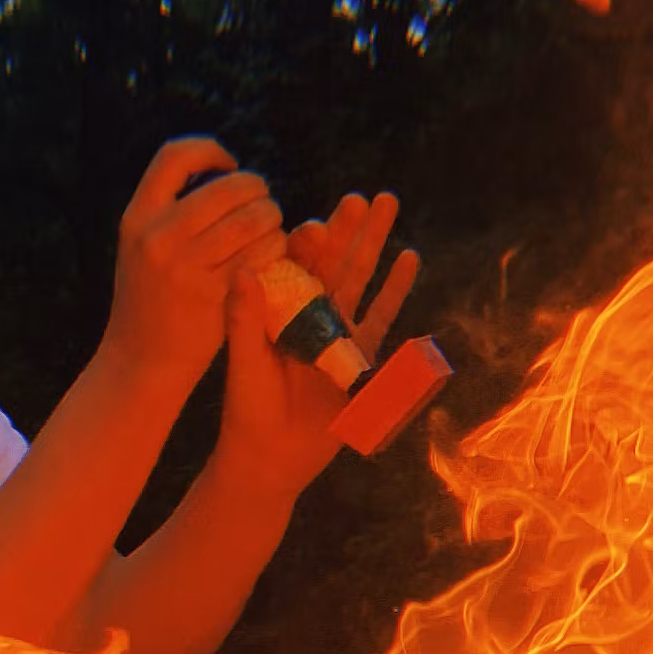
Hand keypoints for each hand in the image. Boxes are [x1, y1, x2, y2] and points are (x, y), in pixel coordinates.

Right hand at [103, 138, 285, 384]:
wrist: (142, 361)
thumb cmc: (151, 299)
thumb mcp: (142, 247)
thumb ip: (169, 212)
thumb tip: (218, 172)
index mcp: (137, 217)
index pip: (174, 156)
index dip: (209, 150)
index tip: (228, 165)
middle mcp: (158, 236)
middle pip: (226, 186)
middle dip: (256, 189)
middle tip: (262, 201)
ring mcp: (186, 266)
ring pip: (252, 218)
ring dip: (272, 217)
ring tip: (271, 226)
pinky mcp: (214, 293)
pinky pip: (261, 253)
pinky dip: (276, 247)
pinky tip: (274, 251)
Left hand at [217, 191, 423, 491]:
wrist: (272, 456)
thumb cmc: (247, 408)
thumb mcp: (243, 361)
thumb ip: (244, 319)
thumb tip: (245, 270)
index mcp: (278, 307)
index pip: (296, 265)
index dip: (309, 243)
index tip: (319, 223)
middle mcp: (309, 312)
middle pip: (334, 262)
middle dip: (350, 229)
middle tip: (366, 198)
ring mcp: (338, 331)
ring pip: (360, 278)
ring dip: (375, 244)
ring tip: (388, 206)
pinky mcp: (362, 356)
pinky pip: (382, 316)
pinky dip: (395, 288)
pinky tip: (408, 257)